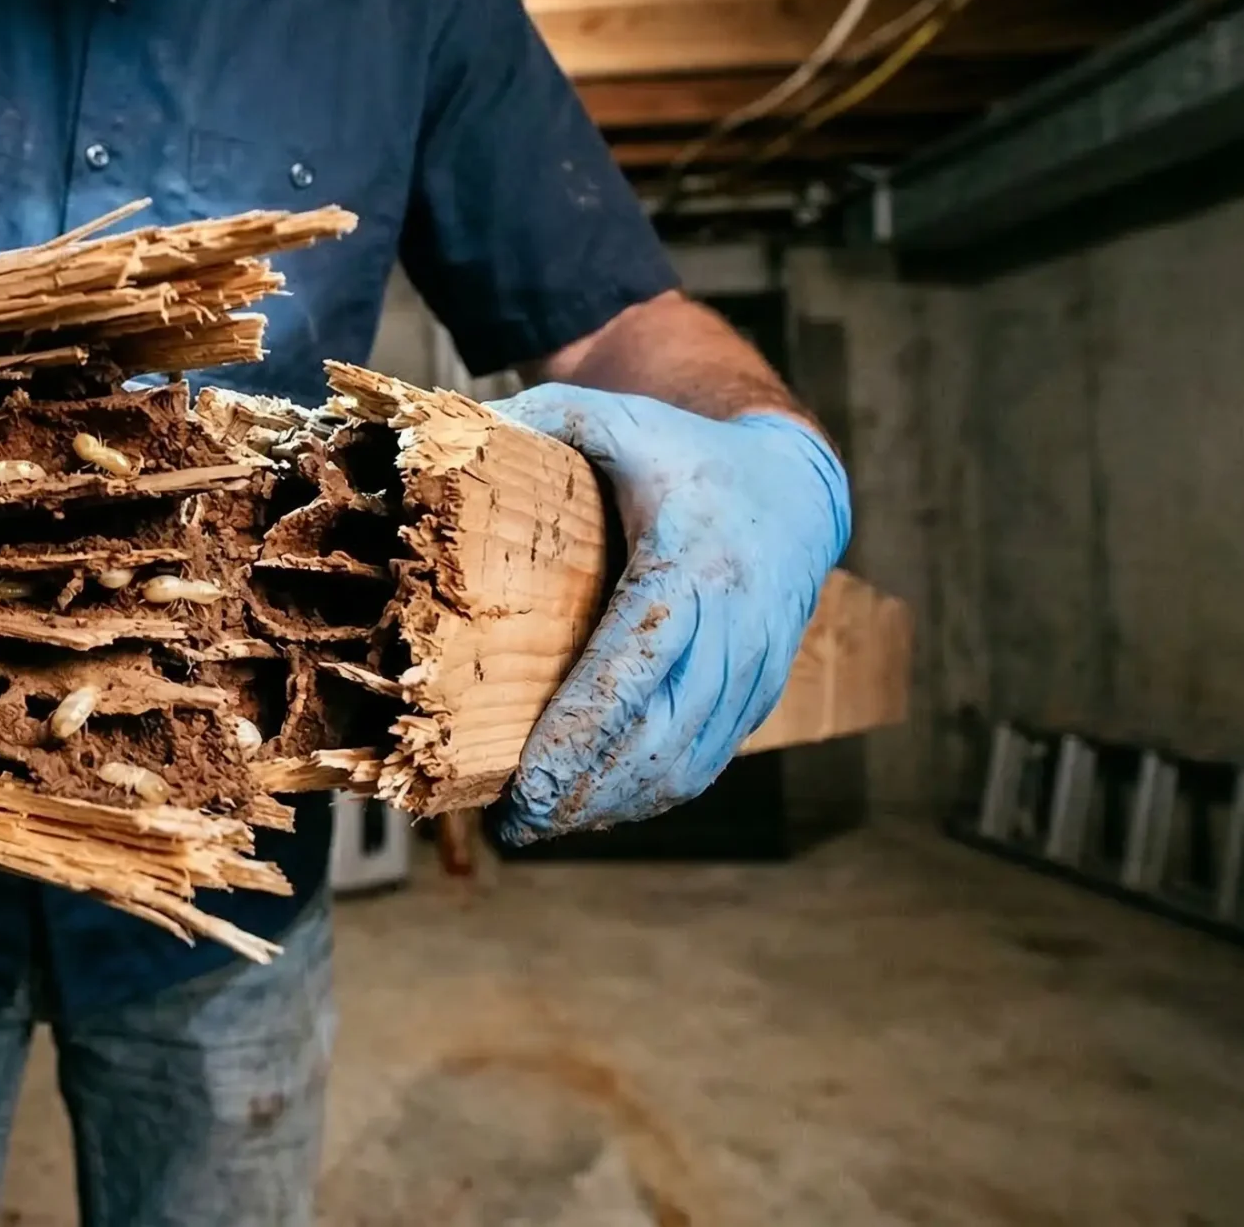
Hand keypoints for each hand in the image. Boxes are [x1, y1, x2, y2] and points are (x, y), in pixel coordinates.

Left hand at [483, 384, 851, 844]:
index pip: (638, 660)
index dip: (585, 729)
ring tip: (542, 825)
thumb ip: (545, 417)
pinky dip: (651, 794)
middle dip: (588, 787)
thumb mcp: (620, 419)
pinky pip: (707, 760)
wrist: (796, 489)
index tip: (531, 784)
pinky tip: (595, 810)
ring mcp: (755, 667)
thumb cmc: (687, 455)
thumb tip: (447, 433)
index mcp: (693, 561)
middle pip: (662, 730)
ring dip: (616, 803)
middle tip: (517, 822)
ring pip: (688, 760)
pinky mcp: (759, 696)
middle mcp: (736, 622)